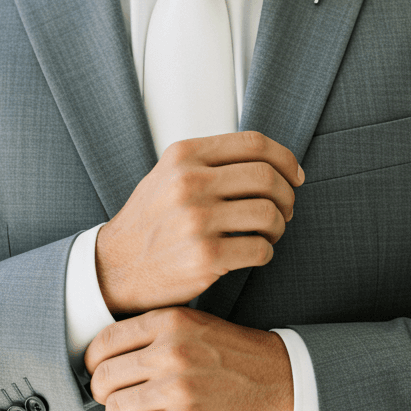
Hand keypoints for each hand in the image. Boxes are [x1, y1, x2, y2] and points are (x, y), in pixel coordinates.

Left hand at [85, 307, 293, 410]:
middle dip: (102, 393)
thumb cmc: (232, 352)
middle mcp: (170, 352)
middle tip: (113, 398)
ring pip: (115, 410)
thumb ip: (152, 332)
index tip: (98, 373)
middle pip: (103, 377)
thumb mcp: (193, 324)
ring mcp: (178, 388)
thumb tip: (105, 354)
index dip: (92, 363)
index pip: (103, 342)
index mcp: (169, 322)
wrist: (279, 377)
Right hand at [95, 131, 303, 314]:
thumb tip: (269, 161)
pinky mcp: (205, 256)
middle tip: (284, 210)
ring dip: (279, 226)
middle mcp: (189, 183)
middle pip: (267, 177)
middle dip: (287, 195)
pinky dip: (266, 252)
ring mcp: (197, 220)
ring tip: (268, 234)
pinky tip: (253, 253)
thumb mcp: (168, 176)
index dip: (285, 158)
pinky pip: (260, 249)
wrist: (115, 268)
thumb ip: (209, 161)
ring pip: (270, 213)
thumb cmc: (149, 223)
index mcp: (184, 157)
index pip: (254, 143)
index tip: (295, 175)